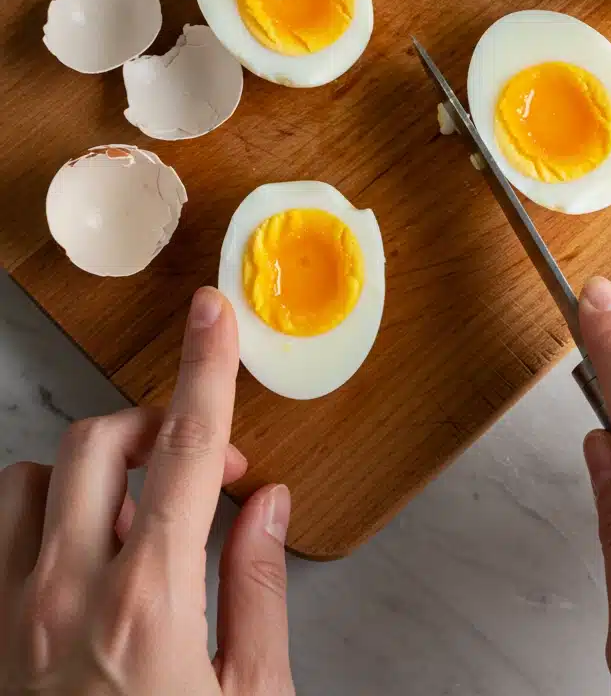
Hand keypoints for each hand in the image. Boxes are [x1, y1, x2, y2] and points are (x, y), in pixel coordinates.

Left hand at [0, 287, 294, 694]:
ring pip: (29, 480)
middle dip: (153, 427)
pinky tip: (77, 556)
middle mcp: (66, 596)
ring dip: (86, 473)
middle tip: (199, 470)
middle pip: (99, 443)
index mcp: (150, 605)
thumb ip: (257, 585)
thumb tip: (265, 501)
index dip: (205, 369)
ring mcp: (10, 619)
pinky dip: (35, 518)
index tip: (212, 313)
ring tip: (132, 515)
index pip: (187, 452)